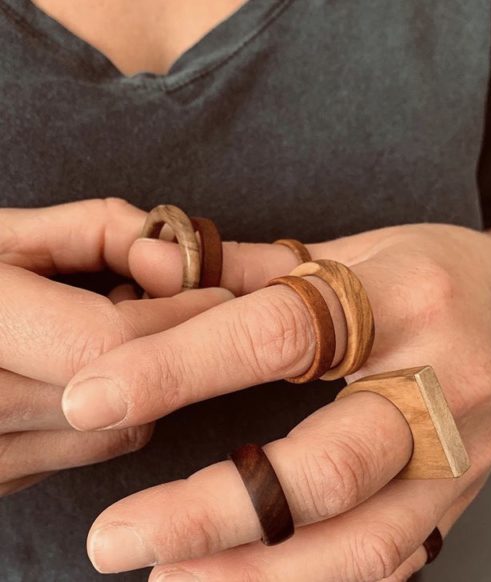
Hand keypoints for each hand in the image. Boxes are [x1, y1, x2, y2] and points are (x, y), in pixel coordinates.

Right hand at [0, 199, 230, 495]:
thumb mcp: (7, 233)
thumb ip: (97, 230)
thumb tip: (173, 262)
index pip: (104, 341)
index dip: (176, 316)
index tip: (217, 293)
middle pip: (122, 397)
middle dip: (170, 349)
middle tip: (185, 308)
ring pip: (120, 432)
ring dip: (144, 381)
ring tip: (117, 333)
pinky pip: (93, 449)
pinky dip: (114, 410)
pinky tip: (87, 371)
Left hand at [65, 222, 490, 579]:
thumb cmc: (430, 272)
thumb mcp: (354, 251)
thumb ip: (257, 276)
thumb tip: (156, 290)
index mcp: (403, 294)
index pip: (281, 331)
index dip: (180, 365)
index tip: (92, 395)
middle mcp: (442, 379)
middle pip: (324, 465)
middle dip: (210, 511)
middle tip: (111, 538)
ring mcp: (459, 453)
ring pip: (360, 540)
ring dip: (257, 576)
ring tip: (166, 580)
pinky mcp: (460, 499)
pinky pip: (389, 562)